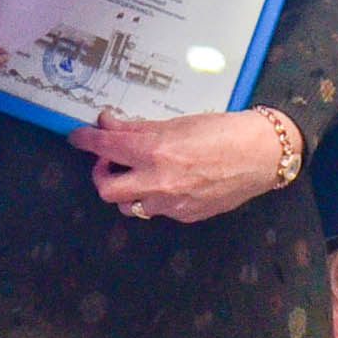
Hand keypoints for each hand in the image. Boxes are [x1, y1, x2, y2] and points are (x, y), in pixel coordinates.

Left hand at [70, 107, 290, 226]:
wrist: (260, 154)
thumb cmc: (224, 131)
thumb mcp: (178, 122)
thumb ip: (140, 127)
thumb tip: (110, 123)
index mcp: (155, 150)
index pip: (106, 146)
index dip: (86, 140)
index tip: (77, 137)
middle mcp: (158, 181)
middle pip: (106, 189)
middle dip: (101, 174)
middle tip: (110, 161)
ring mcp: (171, 203)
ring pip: (129, 206)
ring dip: (127, 190)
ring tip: (139, 172)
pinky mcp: (184, 216)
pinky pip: (157, 210)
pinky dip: (154, 197)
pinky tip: (169, 182)